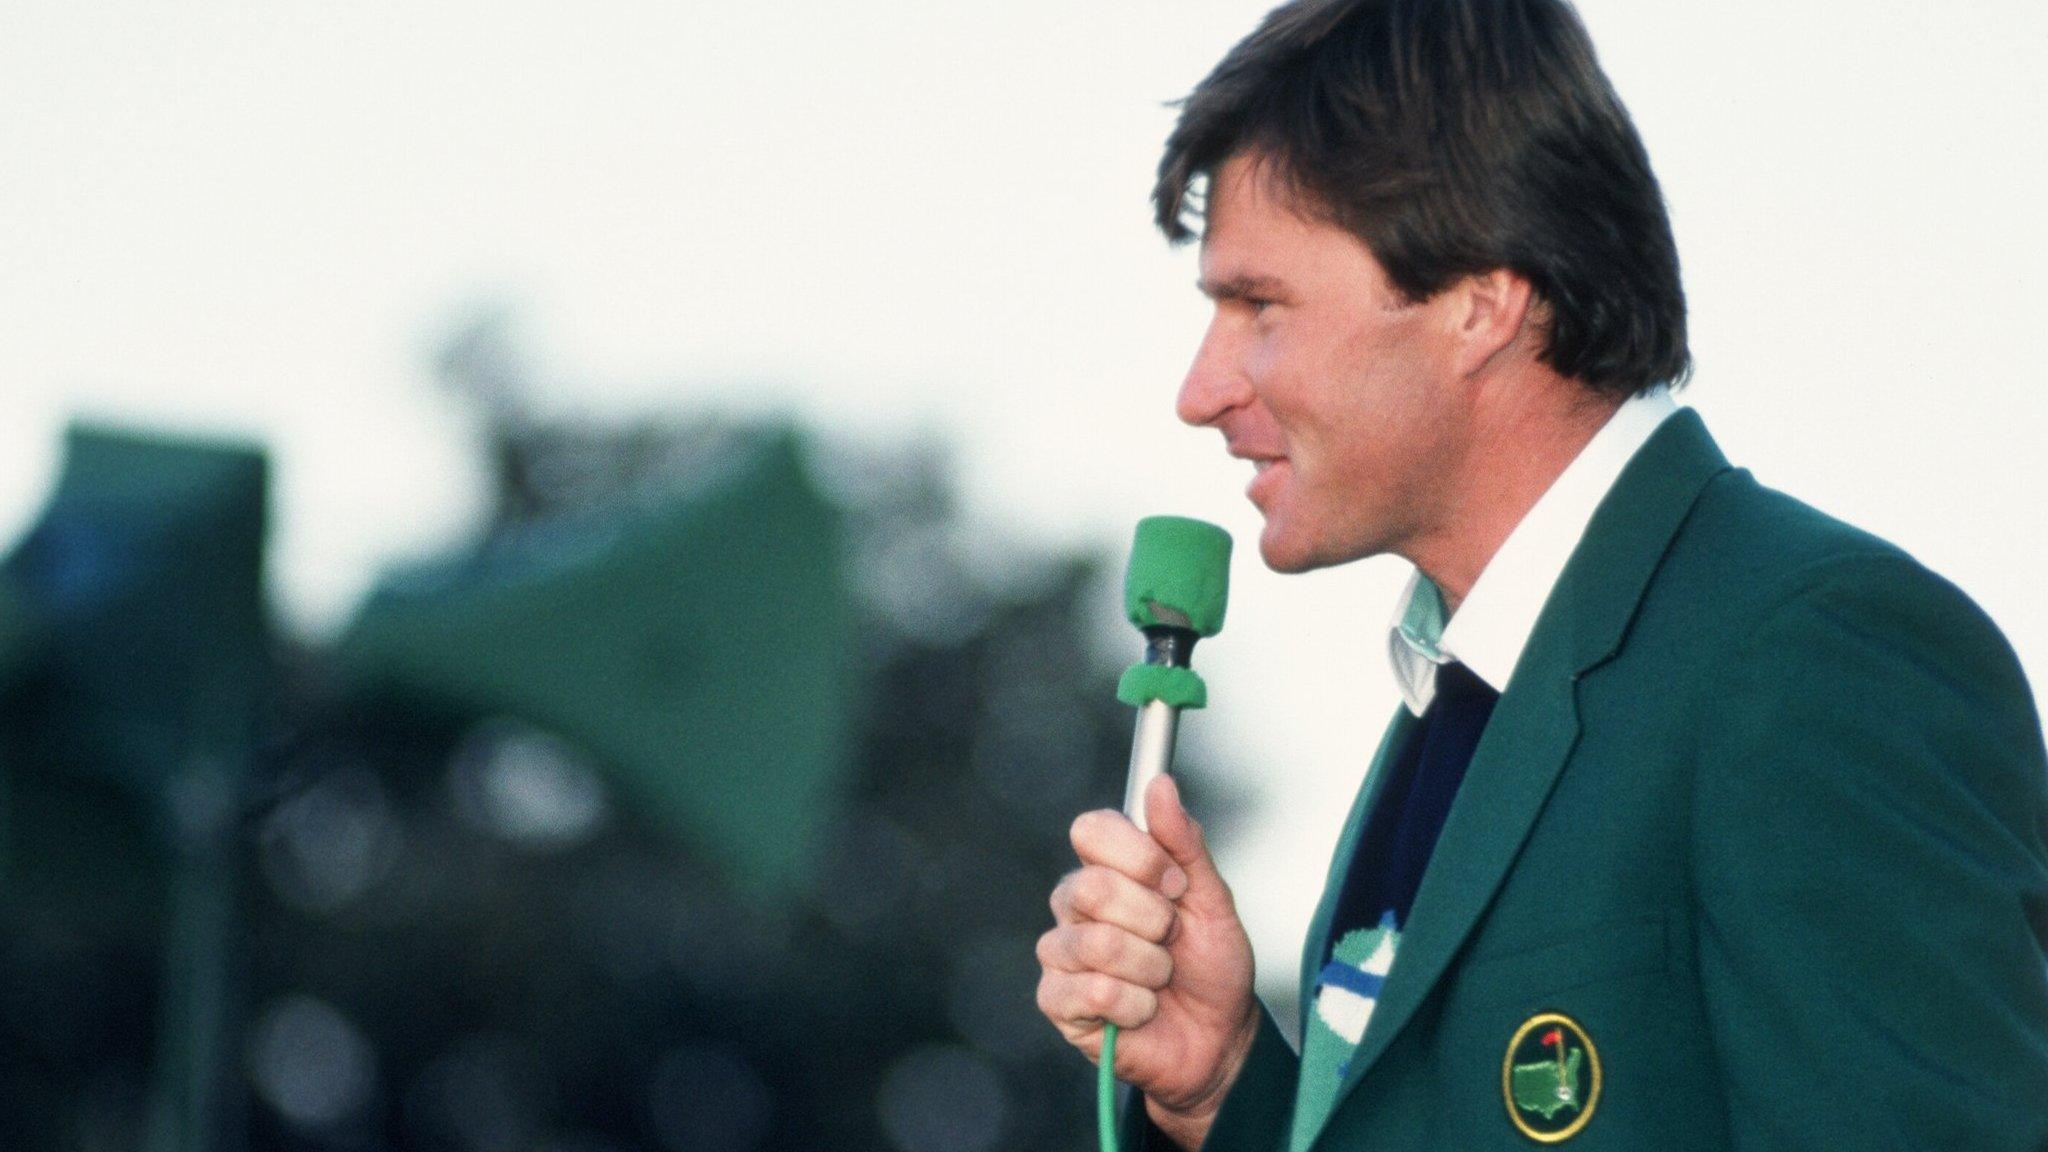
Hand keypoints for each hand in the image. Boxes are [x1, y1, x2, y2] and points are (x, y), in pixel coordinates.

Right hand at [1036, 775, 1257, 1150]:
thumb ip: (1185, 843)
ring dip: (1150, 968)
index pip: (1091, 829)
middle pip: (1092, 886)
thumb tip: (1160, 784)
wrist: (1219, 1041)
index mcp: (1107, 868)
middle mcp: (1074, 904)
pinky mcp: (1057, 1001)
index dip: (1139, 855)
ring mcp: (1062, 952)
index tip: (1176, 883)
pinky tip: (1141, 1010)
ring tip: (1161, 979)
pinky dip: (1136, 1005)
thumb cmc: (1212, 968)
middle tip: (1172, 938)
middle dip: (1153, 919)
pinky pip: (1094, 992)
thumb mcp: (1213, 901)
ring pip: (1097, 943)